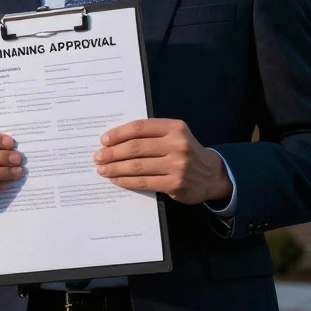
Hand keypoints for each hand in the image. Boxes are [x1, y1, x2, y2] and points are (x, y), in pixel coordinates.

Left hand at [93, 118, 231, 205]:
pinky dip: (126, 181)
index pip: (140, 128)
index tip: (104, 140)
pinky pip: (144, 181)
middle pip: (136, 147)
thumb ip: (151, 135)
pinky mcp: (175, 183)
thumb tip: (115, 140)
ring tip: (102, 169)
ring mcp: (177, 165)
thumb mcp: (174, 135)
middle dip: (112, 153)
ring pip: (137, 165)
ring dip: (115, 168)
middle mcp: (177, 144)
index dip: (118, 133)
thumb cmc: (185, 152)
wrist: (212, 174)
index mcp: (174, 127)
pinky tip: (116, 180)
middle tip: (98, 157)